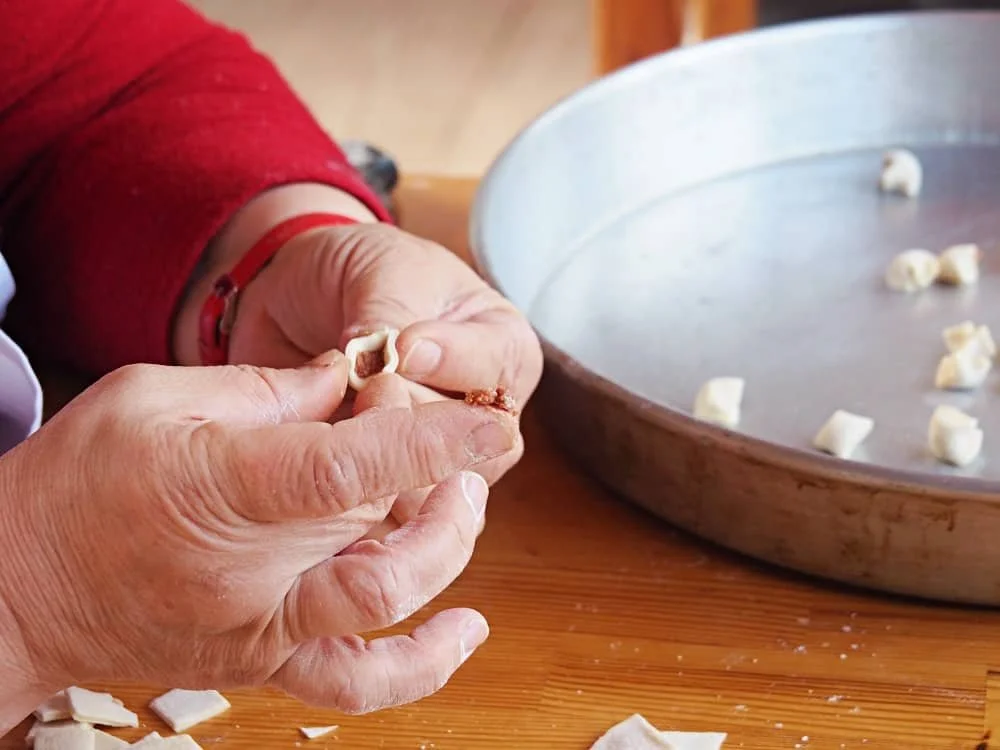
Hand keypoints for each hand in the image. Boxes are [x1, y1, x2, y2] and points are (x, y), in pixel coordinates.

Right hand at [0, 354, 517, 730]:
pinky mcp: (264, 662)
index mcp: (224, 488)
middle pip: (383, 543)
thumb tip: (351, 380)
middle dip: (446, 495)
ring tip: (462, 508)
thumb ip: (266, 387)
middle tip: (466, 456)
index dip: (434, 442)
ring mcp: (261, 628)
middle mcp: (251, 572)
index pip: (352, 466)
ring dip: (445, 557)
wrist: (18, 587)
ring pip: (384, 612)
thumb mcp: (155, 397)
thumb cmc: (79, 480)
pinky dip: (422, 665)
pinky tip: (467, 629)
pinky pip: (354, 682)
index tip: (491, 421)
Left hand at [232, 220, 541, 478]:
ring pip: (433, 490)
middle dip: (410, 421)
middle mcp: (482, 411)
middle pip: (474, 447)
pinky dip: (351, 500)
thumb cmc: (357, 271)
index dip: (450, 364)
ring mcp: (440, 455)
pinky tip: (321, 465)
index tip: (403, 346)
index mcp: (503, 348)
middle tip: (363, 389)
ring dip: (380, 465)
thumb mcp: (383, 271)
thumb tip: (396, 359)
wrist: (294, 297)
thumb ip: (394, 316)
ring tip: (338, 423)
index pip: (498, 375)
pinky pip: (384, 515)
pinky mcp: (390, 486)